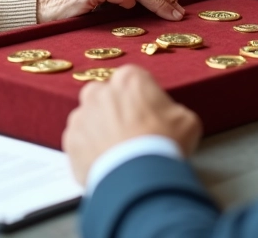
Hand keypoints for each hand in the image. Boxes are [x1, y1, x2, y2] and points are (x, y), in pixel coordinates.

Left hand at [63, 66, 201, 184]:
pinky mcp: (70, 140)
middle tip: (130, 130)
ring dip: (99, 129)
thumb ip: (172, 110)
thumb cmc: (164, 144)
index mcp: (129, 78)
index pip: (133, 79)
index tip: (147, 111)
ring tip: (117, 150)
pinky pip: (79, 141)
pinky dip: (89, 149)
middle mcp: (100, 91)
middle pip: (105, 95)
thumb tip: (169, 118)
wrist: (139, 178)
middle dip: (114, 108)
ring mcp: (81, 116)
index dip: (142, 97)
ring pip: (89, 117)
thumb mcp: (186, 120)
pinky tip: (105, 161)